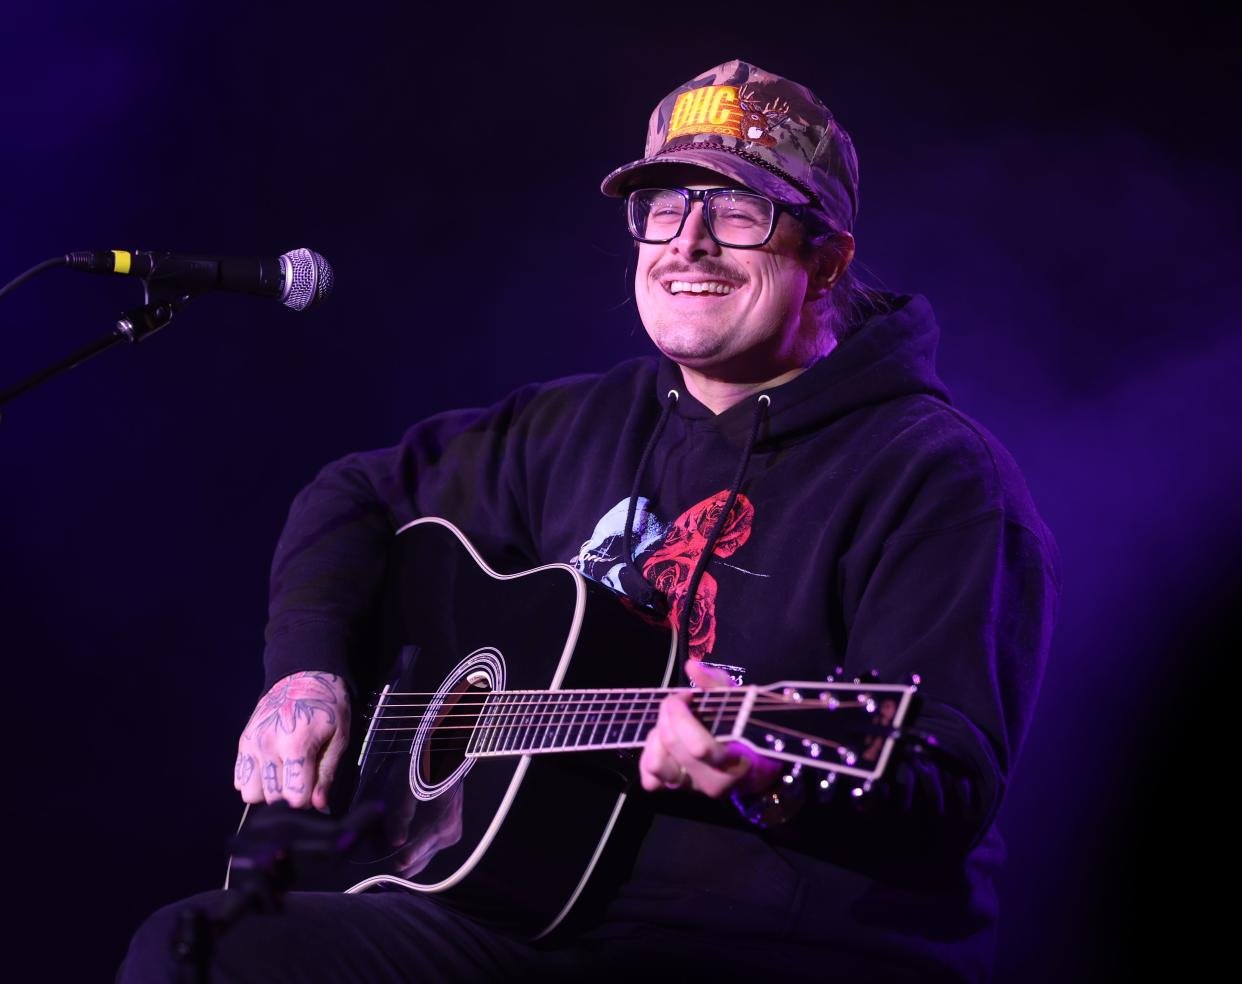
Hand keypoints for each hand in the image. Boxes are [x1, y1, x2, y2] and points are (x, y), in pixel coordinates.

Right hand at [233, 671, 349, 810]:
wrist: (302, 676)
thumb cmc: (327, 707)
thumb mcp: (339, 737)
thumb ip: (327, 773)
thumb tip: (319, 806)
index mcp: (296, 745)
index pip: (294, 796)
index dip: (306, 802)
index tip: (313, 795)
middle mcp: (268, 747)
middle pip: (272, 798)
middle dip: (289, 798)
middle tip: (302, 783)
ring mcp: (252, 745)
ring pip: (251, 795)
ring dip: (268, 792)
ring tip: (285, 776)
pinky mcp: (242, 743)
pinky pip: (240, 780)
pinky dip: (254, 781)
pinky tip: (271, 769)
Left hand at [639, 660, 782, 798]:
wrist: (753, 765)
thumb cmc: (746, 728)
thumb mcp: (739, 702)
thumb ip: (716, 683)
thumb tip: (691, 667)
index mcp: (732, 763)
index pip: (699, 747)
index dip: (682, 715)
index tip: (687, 695)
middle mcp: (711, 782)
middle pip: (672, 744)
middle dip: (668, 713)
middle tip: (677, 701)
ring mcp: (692, 788)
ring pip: (655, 764)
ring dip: (656, 737)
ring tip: (670, 724)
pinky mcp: (676, 789)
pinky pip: (650, 780)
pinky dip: (650, 756)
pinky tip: (662, 741)